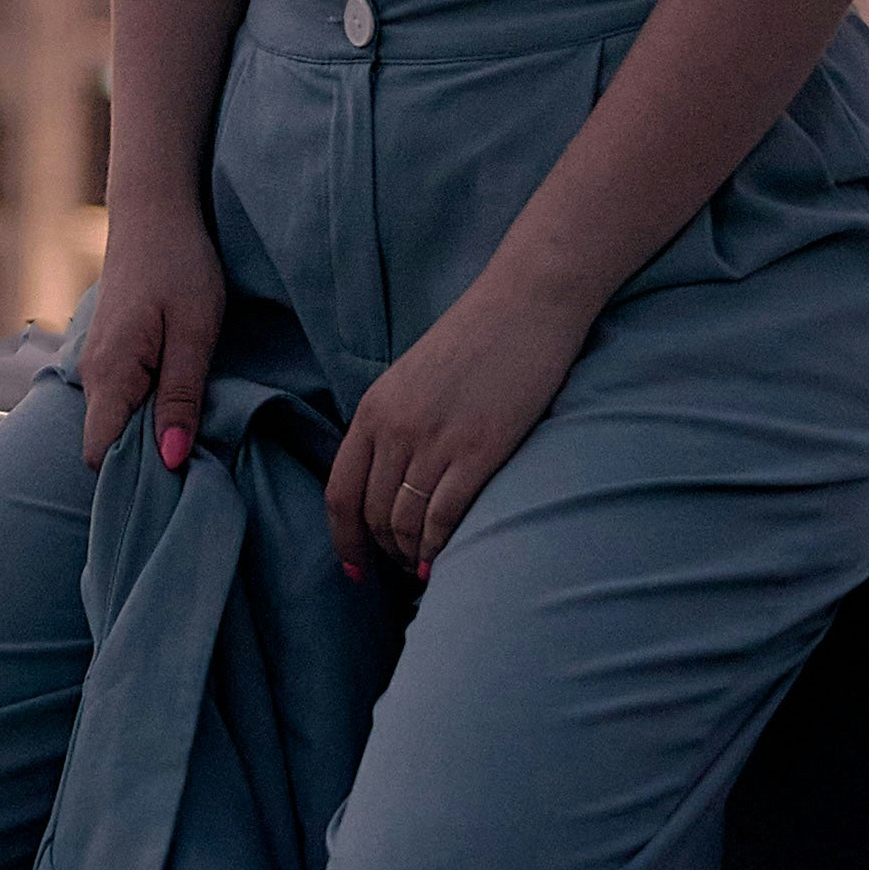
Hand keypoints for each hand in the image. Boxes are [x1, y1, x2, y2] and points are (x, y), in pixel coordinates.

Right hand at [80, 200, 226, 477]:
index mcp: (110, 374)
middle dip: (146, 464)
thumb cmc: (181, 264)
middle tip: (198, 470)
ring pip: (116, 425)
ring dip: (150, 438)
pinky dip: (148, 416)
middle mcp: (93, 376)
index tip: (178, 486)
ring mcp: (99, 366)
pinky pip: (122, 404)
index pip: (99, 456)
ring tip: (194, 439)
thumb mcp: (195, 332)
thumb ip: (181, 396)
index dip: (133, 479)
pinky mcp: (112, 357)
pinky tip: (181, 409)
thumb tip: (171, 460)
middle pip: (107, 446)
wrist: (155, 210)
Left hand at [324, 266, 594, 581]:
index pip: (340, 492)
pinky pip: (445, 517)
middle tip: (402, 567)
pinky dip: (441, 548)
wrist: (527, 302)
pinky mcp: (478, 450)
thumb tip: (389, 480)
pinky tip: (448, 559)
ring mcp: (435, 441)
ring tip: (426, 567)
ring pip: (406, 523)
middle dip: (384, 552)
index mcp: (374, 409)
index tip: (354, 567)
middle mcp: (395, 429)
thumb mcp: (413, 376)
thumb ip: (394, 422)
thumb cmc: (477, 337)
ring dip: (413, 555)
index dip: (343, 539)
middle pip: (372, 514)